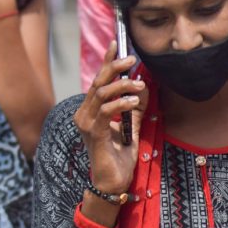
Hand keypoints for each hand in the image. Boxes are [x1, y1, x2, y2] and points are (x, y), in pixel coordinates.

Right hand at [74, 41, 147, 193]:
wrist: (113, 182)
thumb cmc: (120, 157)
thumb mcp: (131, 126)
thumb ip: (134, 107)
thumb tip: (144, 86)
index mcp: (90, 111)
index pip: (98, 81)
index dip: (106, 61)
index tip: (116, 45)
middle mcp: (84, 114)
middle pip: (97, 82)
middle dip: (115, 67)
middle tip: (132, 59)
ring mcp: (86, 123)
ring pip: (101, 93)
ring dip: (122, 86)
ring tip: (139, 86)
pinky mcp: (93, 133)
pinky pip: (105, 111)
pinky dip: (121, 103)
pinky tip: (134, 102)